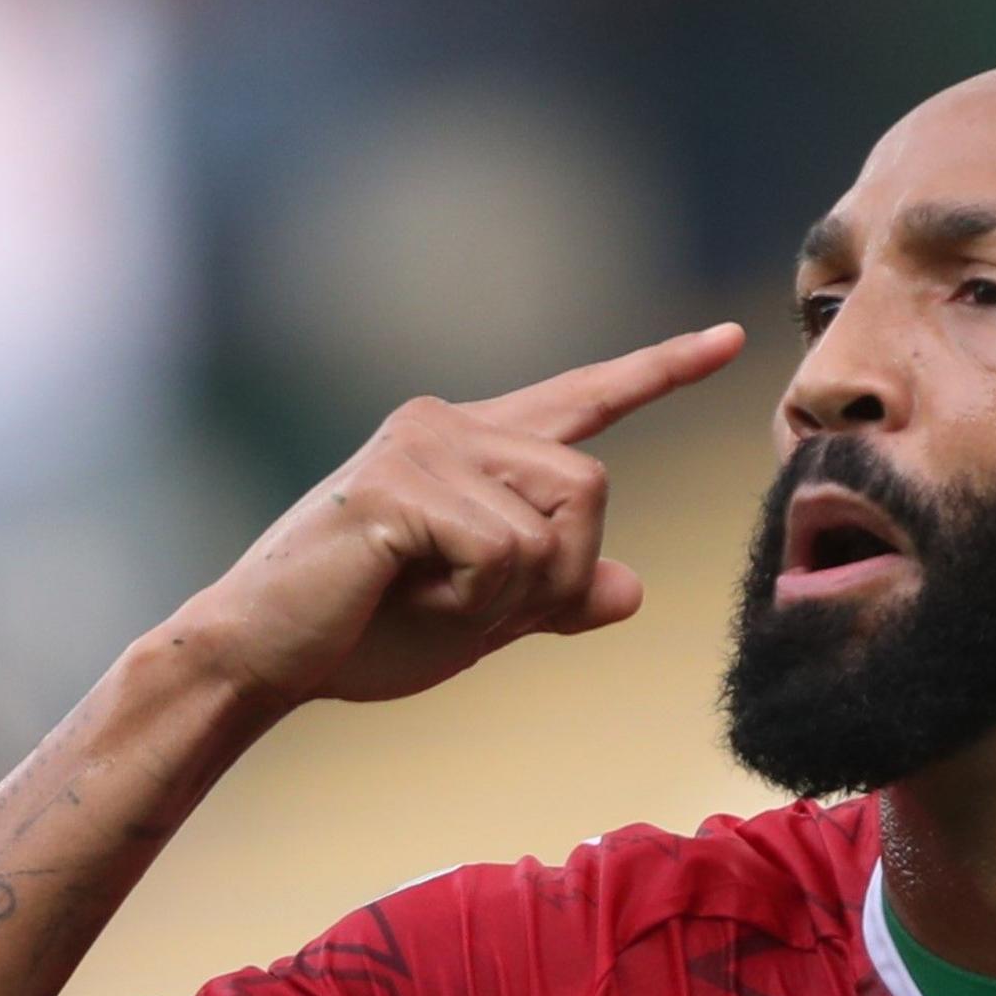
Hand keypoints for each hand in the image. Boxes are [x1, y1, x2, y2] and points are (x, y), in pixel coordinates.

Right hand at [158, 323, 744, 709]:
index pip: (585, 399)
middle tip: (470, 606)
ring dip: (510, 594)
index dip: (661, 369)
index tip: (733, 339)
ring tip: (425, 595)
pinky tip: (401, 593)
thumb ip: (554, 596)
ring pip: (555, 525)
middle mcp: (450, 423)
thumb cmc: (362, 632)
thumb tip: (633, 589)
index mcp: (474, 446)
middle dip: (558, 573)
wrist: (262, 656)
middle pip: (592, 486)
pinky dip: (471, 603)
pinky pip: (503, 554)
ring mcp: (422, 444)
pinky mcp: (398, 482)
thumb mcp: (483, 619)